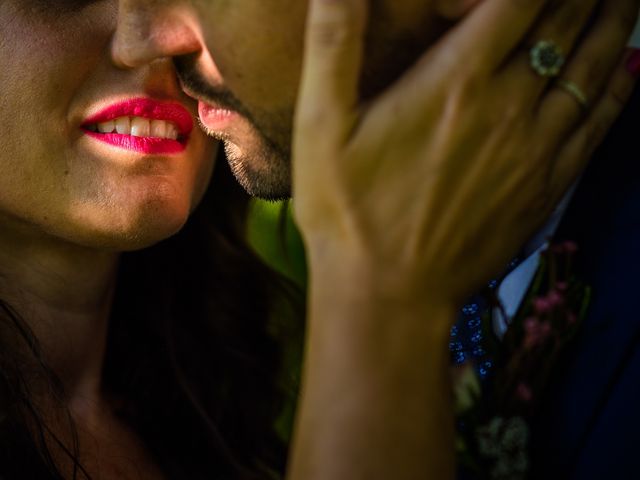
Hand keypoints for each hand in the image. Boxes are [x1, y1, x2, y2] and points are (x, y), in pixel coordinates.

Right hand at [288, 1, 639, 478]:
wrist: (389, 294)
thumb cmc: (349, 212)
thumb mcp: (320, 126)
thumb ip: (334, 43)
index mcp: (456, 81)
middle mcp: (508, 106)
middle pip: (563, 24)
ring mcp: (535, 149)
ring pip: (591, 68)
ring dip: (613, 24)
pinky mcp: (545, 187)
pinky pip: (597, 124)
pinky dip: (618, 88)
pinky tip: (628, 67)